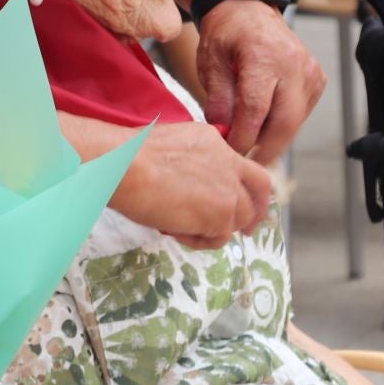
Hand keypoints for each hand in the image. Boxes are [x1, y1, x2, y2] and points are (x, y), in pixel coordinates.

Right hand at [111, 120, 273, 247]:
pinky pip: (219, 238)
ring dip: (216, 229)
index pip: (250, 169)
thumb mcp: (173, 143)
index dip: (252, 191)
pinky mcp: (219, 216)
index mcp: (217, 143)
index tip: (246, 204)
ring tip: (183, 227)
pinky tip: (178, 232)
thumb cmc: (133, 155)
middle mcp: (230, 166)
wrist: (127, 167)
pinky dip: (201, 241)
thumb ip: (194, 158)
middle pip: (255, 197)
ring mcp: (228, 192)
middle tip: (237, 230)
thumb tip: (190, 178)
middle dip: (249, 216)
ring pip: (238, 220)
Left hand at [196, 0, 324, 162]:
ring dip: (273, 138)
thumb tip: (224, 134)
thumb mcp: (211, 62)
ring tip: (250, 141)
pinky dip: (283, 124)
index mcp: (264, 55)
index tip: (229, 152)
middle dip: (264, 149)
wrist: (249, 10)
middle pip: (285, 122)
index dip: (242, 137)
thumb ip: (218, 100)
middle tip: (246, 163)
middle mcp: (294, 63)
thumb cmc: (227, 34)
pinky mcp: (317, 80)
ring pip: (295, 122)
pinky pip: (301, 113)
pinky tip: (265, 123)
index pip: (256, 109)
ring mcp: (310, 72)